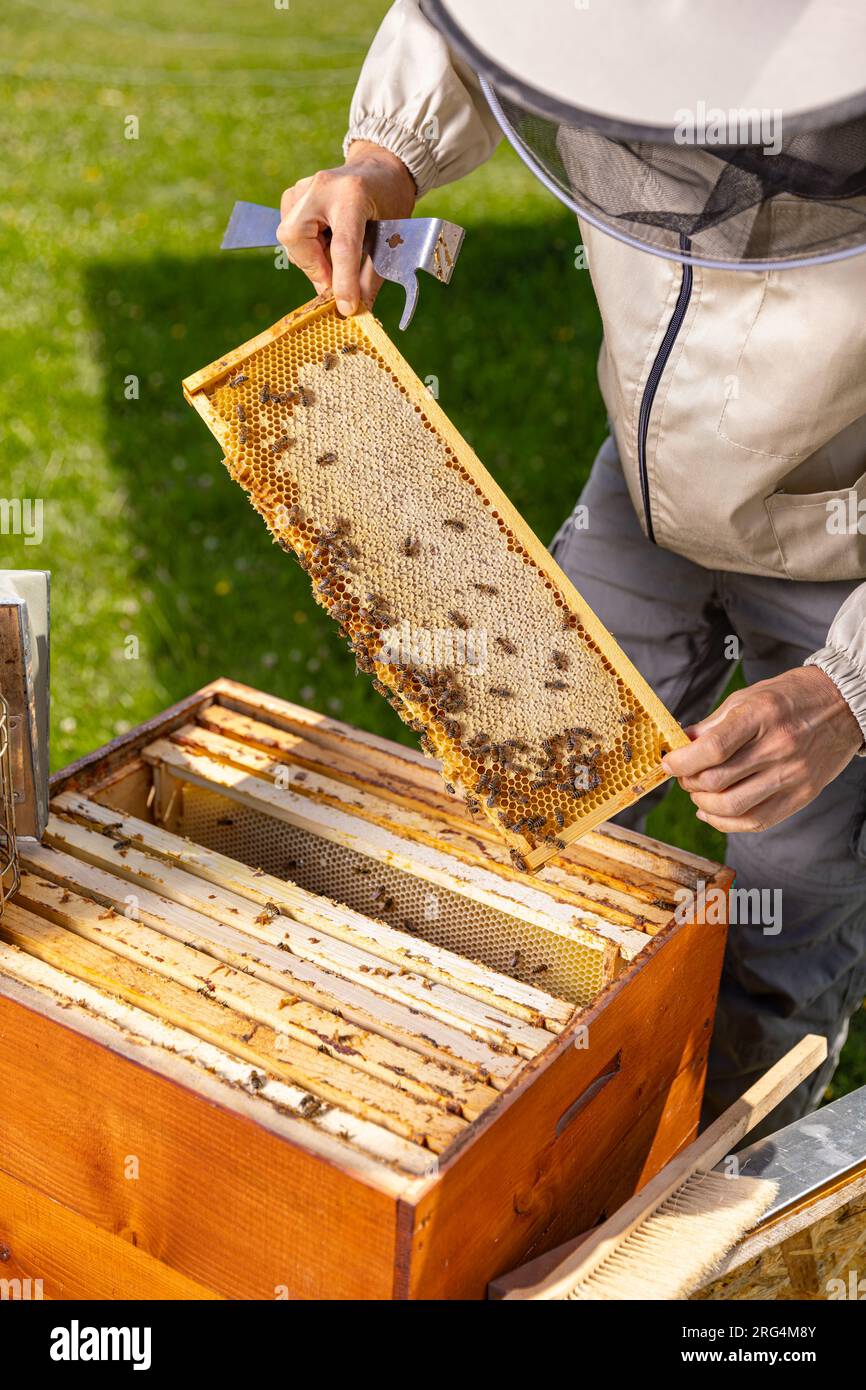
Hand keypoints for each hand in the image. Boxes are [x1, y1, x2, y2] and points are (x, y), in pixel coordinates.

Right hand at [278, 142, 415, 315]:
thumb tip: (355, 308)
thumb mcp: (390, 237)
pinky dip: (306, 248)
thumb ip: (371, 274)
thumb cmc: (388, 202)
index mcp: (352, 194)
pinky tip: (325, 243)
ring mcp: (303, 187)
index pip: (342, 246)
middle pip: (298, 238)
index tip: (346, 308)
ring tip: (335, 258)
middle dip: (314, 268)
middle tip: (334, 284)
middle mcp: (322, 187)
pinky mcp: (293, 194)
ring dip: (312, 259)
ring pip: (291, 238)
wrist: (378, 168)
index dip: (343, 282)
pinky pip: (290, 232)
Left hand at [661, 666, 862, 832]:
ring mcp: (793, 775)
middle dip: (689, 782)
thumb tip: (679, 745)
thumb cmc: (790, 697)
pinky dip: (726, 823)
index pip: (712, 749)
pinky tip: (712, 812)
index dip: (682, 762)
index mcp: (762, 716)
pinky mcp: (802, 795)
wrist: (844, 705)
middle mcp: (779, 747)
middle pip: (717, 780)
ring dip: (703, 804)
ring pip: (732, 807)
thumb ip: (712, 725)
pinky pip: (756, 821)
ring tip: (699, 793)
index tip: (669, 763)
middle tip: (684, 775)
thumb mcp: (747, 697)